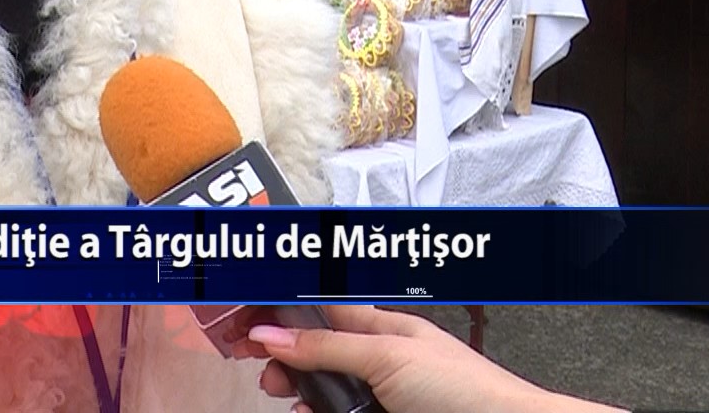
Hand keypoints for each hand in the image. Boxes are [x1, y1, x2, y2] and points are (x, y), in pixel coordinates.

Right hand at [241, 306, 625, 412]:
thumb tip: (270, 332)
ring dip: (298, 393)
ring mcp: (381, 396)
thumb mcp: (386, 358)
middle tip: (261, 374)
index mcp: (381, 327)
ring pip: (324, 390)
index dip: (280, 314)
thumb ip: (326, 346)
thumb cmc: (464, 390)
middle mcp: (379, 360)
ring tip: (281, 397)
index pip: (318, 311)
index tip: (243, 322)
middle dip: (282, 359)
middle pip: (314, 353)